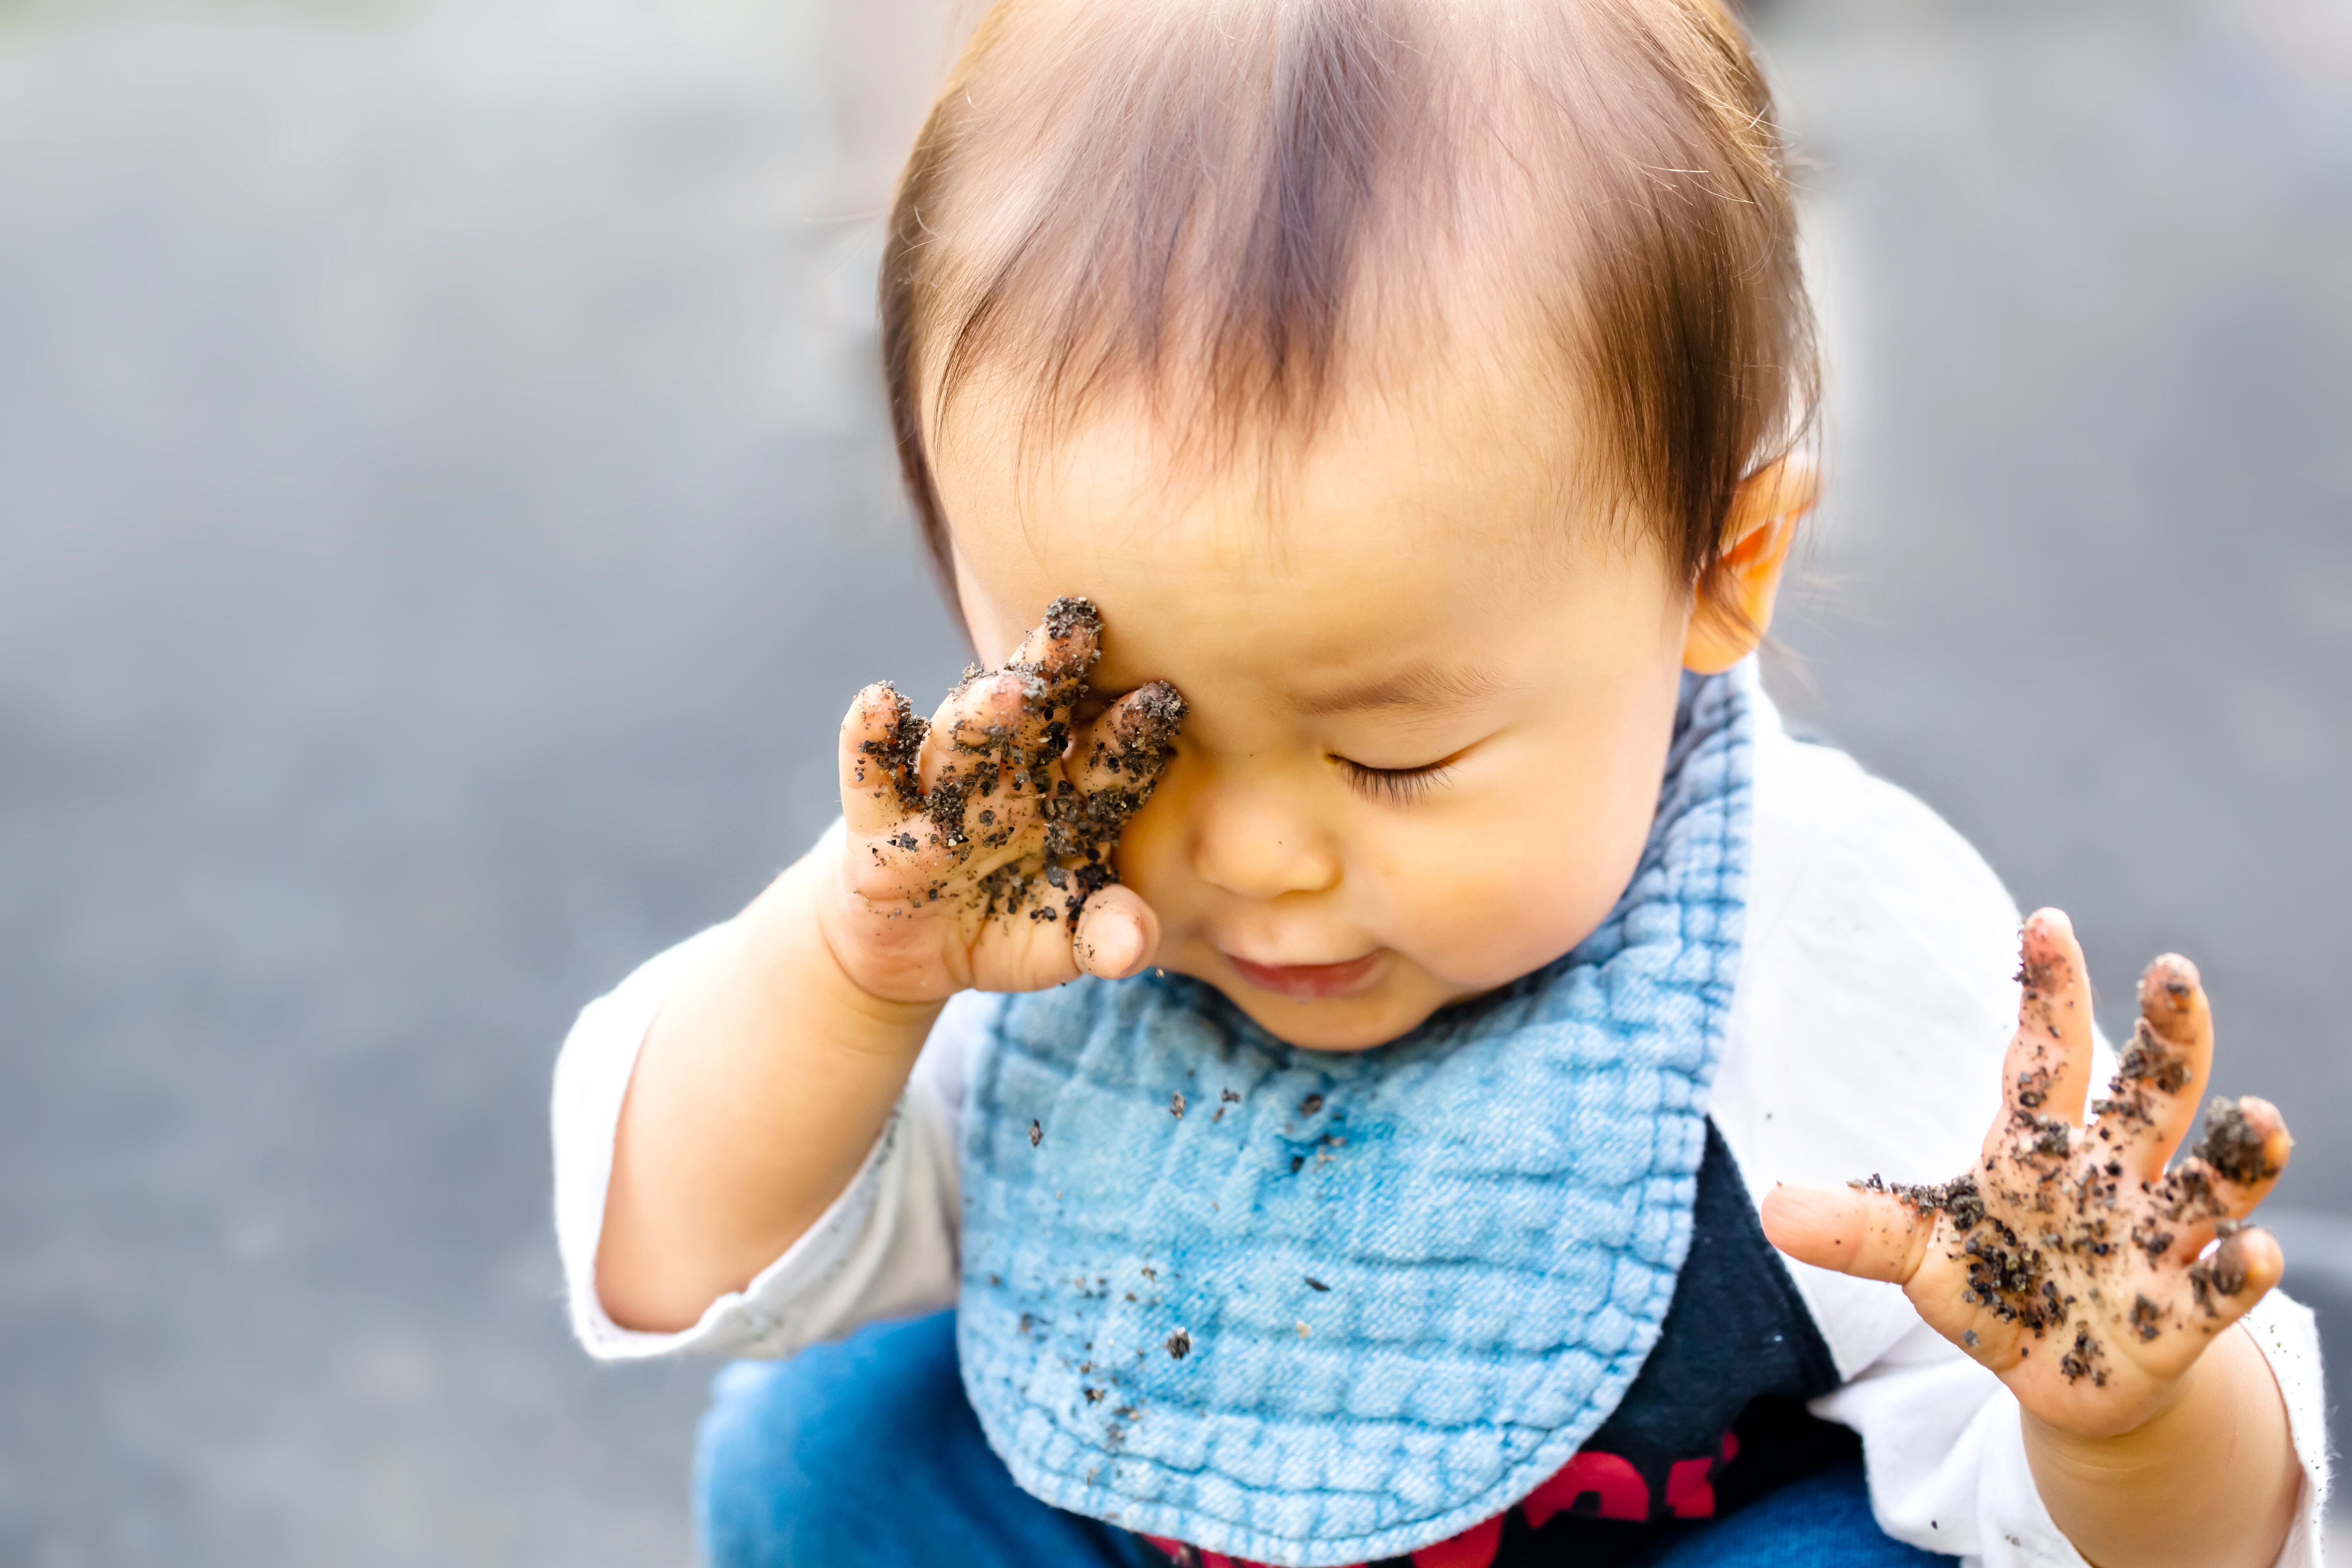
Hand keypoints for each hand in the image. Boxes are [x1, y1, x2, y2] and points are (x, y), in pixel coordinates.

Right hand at [818, 596, 1185, 1003]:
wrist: (914, 950)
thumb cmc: (1009, 927)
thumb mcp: (1061, 943)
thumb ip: (1104, 937)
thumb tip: (1134, 946)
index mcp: (1071, 793)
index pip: (1106, 751)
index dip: (1132, 727)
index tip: (1162, 699)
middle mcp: (1009, 772)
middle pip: (1036, 713)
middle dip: (1057, 670)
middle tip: (1081, 624)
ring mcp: (939, 786)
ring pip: (958, 737)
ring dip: (977, 712)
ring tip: (1004, 692)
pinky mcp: (875, 815)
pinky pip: (872, 770)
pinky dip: (870, 738)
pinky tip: (877, 702)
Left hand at [1764, 908, 2292, 1440]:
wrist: (2059, 1375)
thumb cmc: (1995, 1287)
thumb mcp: (1918, 1252)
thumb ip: (1856, 1229)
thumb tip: (1767, 1210)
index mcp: (2042, 1149)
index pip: (2049, 1055)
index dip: (2050, 992)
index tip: (2046, 922)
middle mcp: (2114, 1178)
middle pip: (2153, 1093)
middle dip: (2169, 1035)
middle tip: (2174, 973)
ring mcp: (2154, 1243)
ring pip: (2209, 1183)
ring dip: (2238, 1152)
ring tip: (2258, 1112)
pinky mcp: (2178, 1316)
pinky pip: (2218, 1287)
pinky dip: (2240, 1269)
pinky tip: (2256, 1250)